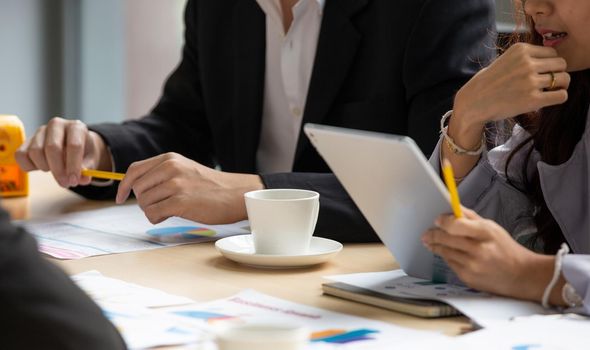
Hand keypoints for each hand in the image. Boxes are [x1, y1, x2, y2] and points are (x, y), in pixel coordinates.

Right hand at [16, 117, 111, 187]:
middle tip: (65, 183)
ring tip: (56, 171)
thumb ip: (87, 169)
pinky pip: (21, 155)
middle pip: (52, 148)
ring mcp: (40, 131)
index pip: (74, 145)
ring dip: (45, 167)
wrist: (74, 146)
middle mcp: (57, 125)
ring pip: (35, 152)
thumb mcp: (90, 160)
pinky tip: (42, 168)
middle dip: (58, 170)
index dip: (74, 165)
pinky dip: (29, 166)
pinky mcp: (27, 140)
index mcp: (76, 127)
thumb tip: (83, 179)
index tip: (74, 181)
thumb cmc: (84, 153)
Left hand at [115, 153, 263, 224]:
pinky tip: (170, 216)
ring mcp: (175, 185)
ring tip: (170, 210)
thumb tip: (136, 188)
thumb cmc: (211, 186)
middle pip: (137, 189)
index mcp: (169, 159)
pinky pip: (153, 214)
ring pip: (144, 203)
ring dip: (152, 211)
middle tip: (160, 206)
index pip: (134, 170)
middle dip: (144, 201)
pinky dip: (157, 218)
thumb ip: (163, 173)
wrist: (235, 194)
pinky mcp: (180, 202)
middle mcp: (170, 168)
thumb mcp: (185, 169)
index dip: (123, 186)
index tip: (120, 197)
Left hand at [421, 207, 552, 301]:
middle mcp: (478, 249)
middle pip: (446, 239)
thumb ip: (470, 217)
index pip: (456, 224)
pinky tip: (445, 253)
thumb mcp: (492, 228)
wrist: (522, 275)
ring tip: (430, 241)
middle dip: (433, 234)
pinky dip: (447, 257)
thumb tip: (452, 206)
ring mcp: (472, 265)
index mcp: (485, 232)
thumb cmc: (505, 248)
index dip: (443, 221)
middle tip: (427, 233)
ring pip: (445, 252)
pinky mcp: (468, 278)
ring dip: (436, 246)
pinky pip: (450, 264)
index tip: (437, 220)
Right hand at [452, 43, 569, 131]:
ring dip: (560, 86)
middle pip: (561, 64)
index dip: (550, 64)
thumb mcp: (505, 60)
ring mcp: (530, 81)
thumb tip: (550, 60)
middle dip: (557, 73)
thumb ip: (525, 57)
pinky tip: (548, 99)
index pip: (552, 53)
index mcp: (521, 50)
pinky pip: (561, 95)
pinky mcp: (533, 99)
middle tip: (548, 83)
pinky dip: (559, 97)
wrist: (473, 102)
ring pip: (564, 79)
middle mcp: (527, 63)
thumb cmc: (487, 83)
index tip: (541, 73)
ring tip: (549, 91)